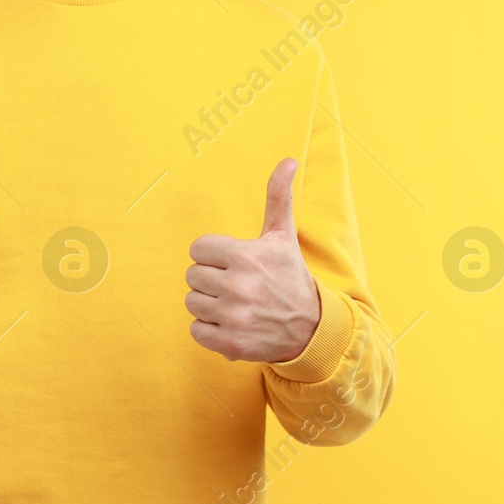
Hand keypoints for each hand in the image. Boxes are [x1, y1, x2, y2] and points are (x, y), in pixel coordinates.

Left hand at [185, 157, 320, 362]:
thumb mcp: (282, 237)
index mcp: (245, 255)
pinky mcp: (230, 343)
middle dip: (210, 279)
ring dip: (208, 304)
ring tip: (235, 304)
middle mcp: (238, 286)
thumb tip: (288, 160)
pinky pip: (195, 330)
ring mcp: (233, 316)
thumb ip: (278, 198)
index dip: (213, 255)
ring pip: (191, 302)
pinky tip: (232, 323)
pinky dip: (209, 329)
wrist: (312, 328)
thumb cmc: (290, 276)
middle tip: (235, 284)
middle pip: (191, 275)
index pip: (197, 249)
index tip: (233, 262)